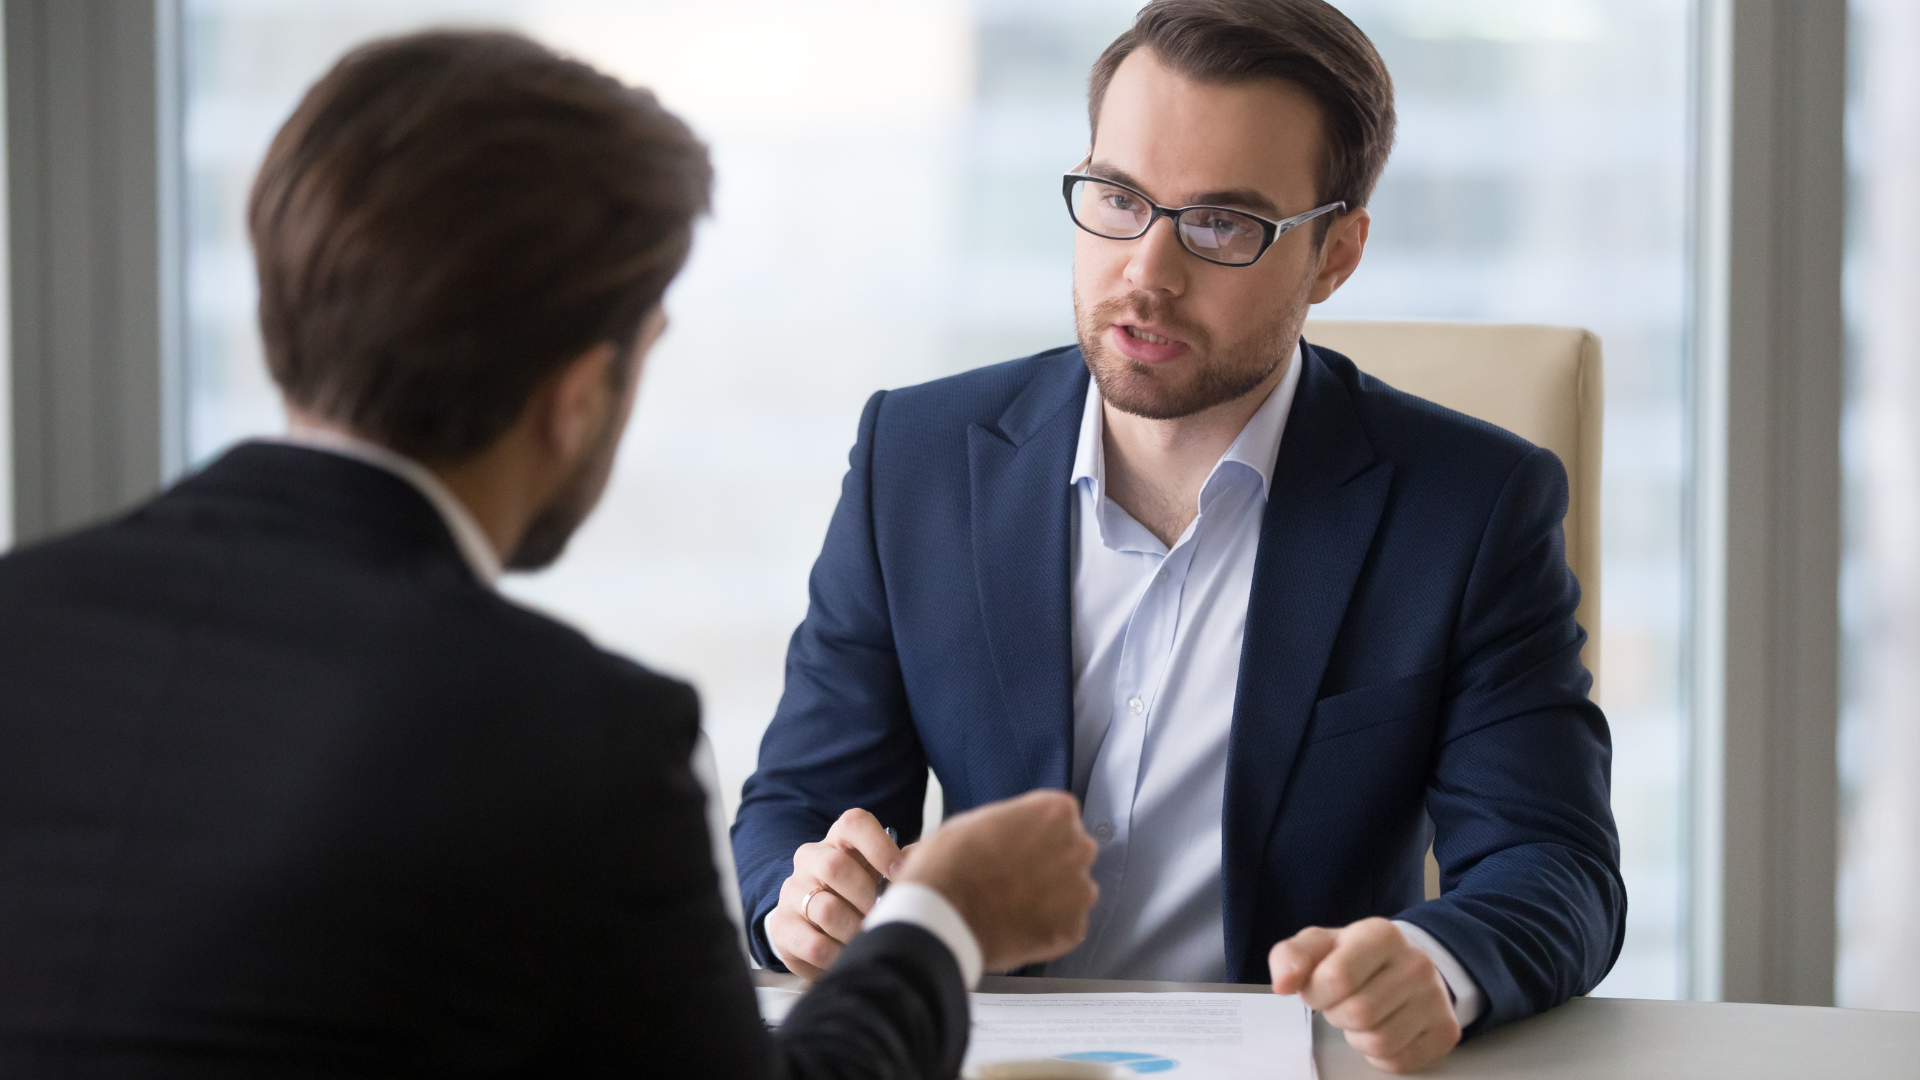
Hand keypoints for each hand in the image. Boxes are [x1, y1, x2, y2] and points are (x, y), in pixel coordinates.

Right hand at [768, 808, 903, 978]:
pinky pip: (813, 945)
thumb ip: (903, 870)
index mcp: (839, 839)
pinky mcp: (782, 927)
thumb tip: (926, 869)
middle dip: (867, 898)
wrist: (815, 922)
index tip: (900, 875)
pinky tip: (850, 957)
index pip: (855, 824)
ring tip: (870, 940)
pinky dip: (839, 956)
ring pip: (825, 909)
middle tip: (885, 917)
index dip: (880, 847)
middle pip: (835, 867)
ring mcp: (792, 892)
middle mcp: (811, 859)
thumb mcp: (880, 876)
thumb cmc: (859, 895)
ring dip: (855, 931)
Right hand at [896, 789, 1097, 971]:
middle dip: (1050, 865)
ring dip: (1052, 898)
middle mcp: (1078, 847)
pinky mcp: (1074, 928)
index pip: (1060, 818)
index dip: (1036, 835)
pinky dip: (1048, 929)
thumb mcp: (975, 821)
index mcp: (1056, 811)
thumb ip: (1011, 823)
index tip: (1020, 847)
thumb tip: (1010, 834)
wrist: (943, 917)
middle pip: (1072, 853)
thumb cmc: (951, 864)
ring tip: (1014, 907)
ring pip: (1073, 891)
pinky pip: (1066, 925)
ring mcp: (1079, 890)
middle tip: (1015, 879)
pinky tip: (1019, 927)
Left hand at [1269, 918, 1460, 1073]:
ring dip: (1358, 1037)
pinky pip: (1399, 1061)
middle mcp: (1416, 963)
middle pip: (1358, 1013)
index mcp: (1381, 934)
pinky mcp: (1446, 1031)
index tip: (1319, 987)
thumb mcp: (1320, 945)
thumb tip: (1282, 984)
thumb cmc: (1355, 957)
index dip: (1316, 992)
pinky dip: (1380, 1055)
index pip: (1337, 977)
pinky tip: (1383, 1029)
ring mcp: (1436, 998)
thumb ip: (1291, 957)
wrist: (1406, 964)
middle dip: (1338, 1015)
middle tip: (1342, 1003)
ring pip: (1379, 1042)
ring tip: (1363, 1016)